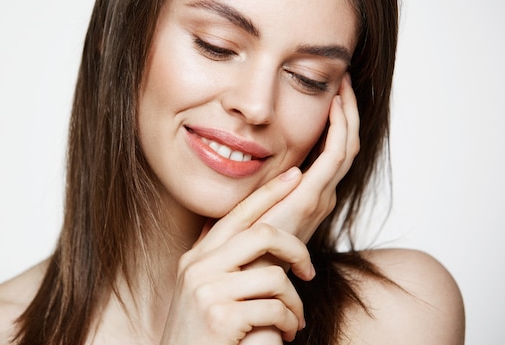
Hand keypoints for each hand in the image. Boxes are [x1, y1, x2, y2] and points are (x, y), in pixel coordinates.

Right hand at [160, 170, 313, 344]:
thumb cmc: (201, 334)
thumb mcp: (203, 290)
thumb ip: (223, 262)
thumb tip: (254, 232)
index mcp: (196, 257)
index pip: (237, 214)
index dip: (269, 192)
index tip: (295, 175)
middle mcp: (198, 268)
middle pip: (262, 235)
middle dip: (296, 249)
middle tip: (308, 271)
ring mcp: (206, 291)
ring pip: (274, 276)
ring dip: (294, 302)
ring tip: (293, 319)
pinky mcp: (220, 317)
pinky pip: (274, 309)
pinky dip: (288, 322)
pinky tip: (285, 335)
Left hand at [240, 73, 359, 344]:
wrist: (241, 271)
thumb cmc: (238, 242)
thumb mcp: (245, 205)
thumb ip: (248, 184)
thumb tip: (226, 157)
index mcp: (309, 196)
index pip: (333, 151)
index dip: (336, 121)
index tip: (330, 90)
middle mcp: (321, 195)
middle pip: (346, 144)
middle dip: (347, 110)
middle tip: (344, 79)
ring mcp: (320, 196)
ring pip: (346, 145)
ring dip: (347, 113)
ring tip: (344, 82)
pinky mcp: (312, 197)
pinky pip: (336, 154)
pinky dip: (340, 127)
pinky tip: (335, 102)